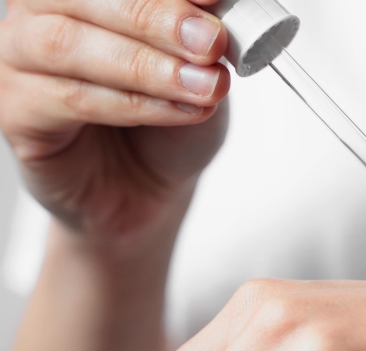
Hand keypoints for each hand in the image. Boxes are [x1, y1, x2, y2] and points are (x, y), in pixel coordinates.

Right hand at [0, 0, 229, 240]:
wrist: (151, 187)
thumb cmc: (169, 119)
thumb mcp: (199, 66)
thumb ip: (199, 30)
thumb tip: (215, 3)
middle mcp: (40, 12)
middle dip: (154, 17)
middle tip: (211, 41)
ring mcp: (17, 58)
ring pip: (65, 44)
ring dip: (146, 66)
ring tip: (205, 86)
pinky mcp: (15, 111)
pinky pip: (68, 99)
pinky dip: (134, 105)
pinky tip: (181, 112)